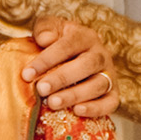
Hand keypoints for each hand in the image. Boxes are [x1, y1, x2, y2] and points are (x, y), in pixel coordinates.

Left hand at [23, 12, 114, 128]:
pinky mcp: (113, 94)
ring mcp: (109, 75)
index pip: (68, 45)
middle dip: (62, 78)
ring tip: (52, 103)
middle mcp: (101, 55)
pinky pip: (110, 102)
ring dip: (75, 95)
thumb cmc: (58, 44)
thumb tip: (44, 39)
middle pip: (86, 65)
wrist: (77, 58)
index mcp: (85, 37)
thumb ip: (45, 28)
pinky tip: (77, 111)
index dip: (47, 59)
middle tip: (41, 89)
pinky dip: (95, 108)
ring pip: (98, 85)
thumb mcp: (50, 29)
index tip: (27, 74)